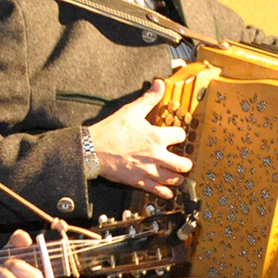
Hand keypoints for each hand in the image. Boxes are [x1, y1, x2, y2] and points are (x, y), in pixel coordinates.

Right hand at [89, 80, 191, 197]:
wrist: (92, 150)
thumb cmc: (110, 131)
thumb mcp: (131, 110)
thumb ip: (148, 99)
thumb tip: (159, 84)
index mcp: (156, 137)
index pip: (180, 136)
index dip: (180, 135)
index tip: (177, 137)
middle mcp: (156, 155)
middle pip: (183, 164)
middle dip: (186, 164)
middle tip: (184, 163)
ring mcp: (148, 170)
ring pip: (173, 179)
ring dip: (178, 179)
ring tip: (178, 177)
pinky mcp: (139, 182)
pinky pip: (158, 191)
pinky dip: (166, 193)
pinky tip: (168, 192)